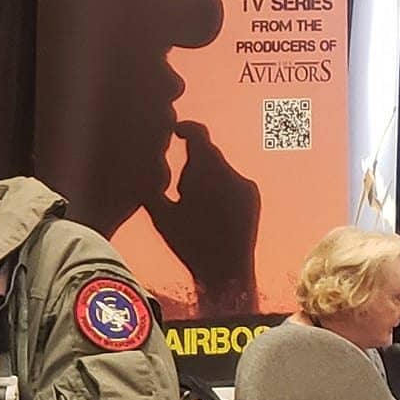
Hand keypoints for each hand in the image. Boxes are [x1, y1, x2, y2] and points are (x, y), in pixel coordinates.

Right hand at [147, 121, 260, 313]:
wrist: (225, 270)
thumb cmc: (188, 243)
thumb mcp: (160, 214)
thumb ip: (153, 185)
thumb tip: (145, 165)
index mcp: (205, 172)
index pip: (198, 135)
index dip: (185, 129)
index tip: (176, 131)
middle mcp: (230, 173)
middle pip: (207, 154)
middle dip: (192, 163)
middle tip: (178, 189)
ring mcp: (245, 184)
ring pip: (219, 168)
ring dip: (205, 177)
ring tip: (194, 206)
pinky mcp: (253, 195)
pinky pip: (232, 181)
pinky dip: (219, 188)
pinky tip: (211, 212)